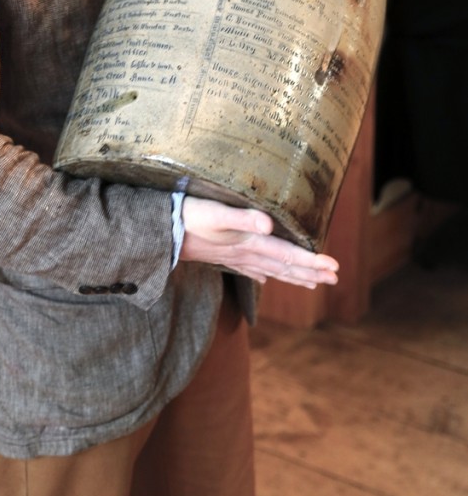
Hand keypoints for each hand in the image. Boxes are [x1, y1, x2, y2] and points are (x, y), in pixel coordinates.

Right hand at [180, 197, 338, 289]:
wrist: (162, 231)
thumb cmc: (189, 217)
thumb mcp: (216, 213)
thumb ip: (243, 218)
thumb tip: (269, 224)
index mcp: (249, 243)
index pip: (288, 255)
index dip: (312, 261)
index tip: (334, 267)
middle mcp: (245, 253)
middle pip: (284, 266)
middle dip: (310, 272)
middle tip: (334, 278)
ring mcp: (234, 257)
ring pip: (271, 269)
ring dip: (293, 276)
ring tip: (312, 282)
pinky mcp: (222, 255)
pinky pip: (249, 268)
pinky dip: (263, 274)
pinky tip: (266, 278)